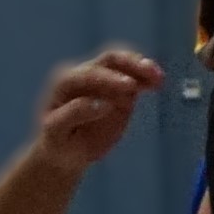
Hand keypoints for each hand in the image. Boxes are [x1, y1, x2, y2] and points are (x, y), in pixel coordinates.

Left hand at [34, 44, 163, 174]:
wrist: (67, 153)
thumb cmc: (57, 142)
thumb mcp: (55, 132)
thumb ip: (74, 114)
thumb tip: (101, 103)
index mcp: (65, 81)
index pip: (87, 74)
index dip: (107, 79)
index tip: (126, 91)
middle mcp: (86, 75)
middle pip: (109, 60)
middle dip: (128, 63)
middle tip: (147, 73)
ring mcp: (106, 81)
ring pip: (126, 65)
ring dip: (142, 67)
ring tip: (158, 78)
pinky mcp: (121, 91)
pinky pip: (136, 79)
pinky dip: (147, 78)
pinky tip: (159, 83)